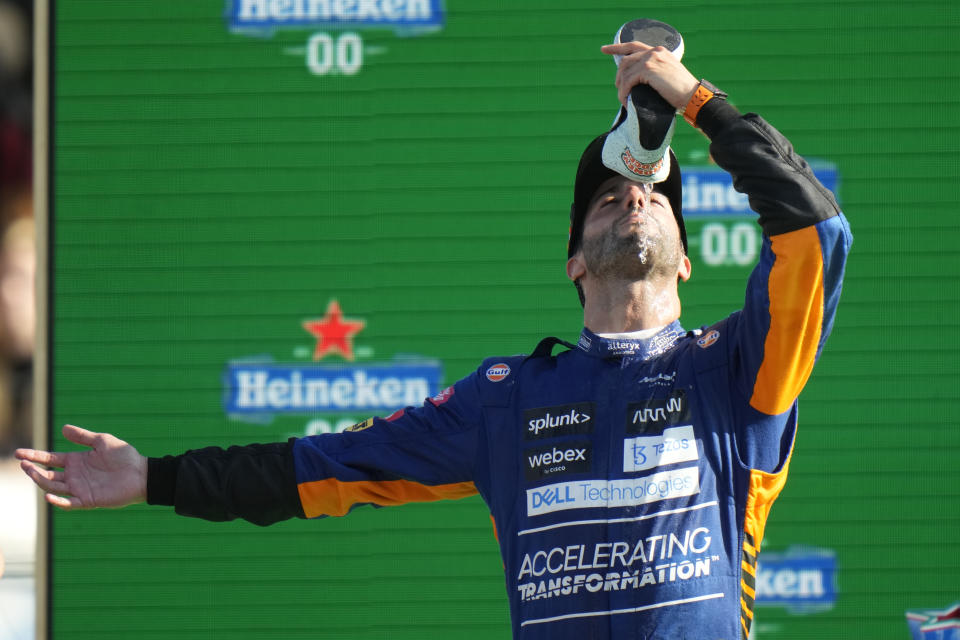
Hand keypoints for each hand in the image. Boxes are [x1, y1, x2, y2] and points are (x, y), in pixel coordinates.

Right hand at [15, 424, 147, 509]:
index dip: (34, 456)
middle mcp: (74, 475)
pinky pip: (69, 503)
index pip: (50, 459)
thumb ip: (83, 437)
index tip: (19, 454)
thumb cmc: (124, 456)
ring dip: (41, 481)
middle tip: (23, 464)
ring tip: (30, 472)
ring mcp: (79, 488)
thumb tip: (63, 428)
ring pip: (54, 487)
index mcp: (76, 460)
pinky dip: (58, 501)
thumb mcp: (102, 441)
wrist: (142, 473)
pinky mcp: (88, 500)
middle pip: (47, 474)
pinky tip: (48, 495)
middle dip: (33, 469)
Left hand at [601, 41, 698, 110]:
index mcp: (659, 51)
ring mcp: (651, 59)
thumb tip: (637, 82)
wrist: (693, 95)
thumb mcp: (667, 75)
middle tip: (618, 87)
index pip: (634, 45)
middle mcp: (654, 52)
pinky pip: (628, 81)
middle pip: (626, 59)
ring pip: (625, 71)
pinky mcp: (648, 69)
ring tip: (623, 98)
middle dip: (618, 74)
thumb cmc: (681, 91)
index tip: (604, 49)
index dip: (617, 47)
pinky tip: (626, 100)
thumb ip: (654, 72)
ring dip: (621, 87)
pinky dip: (624, 91)